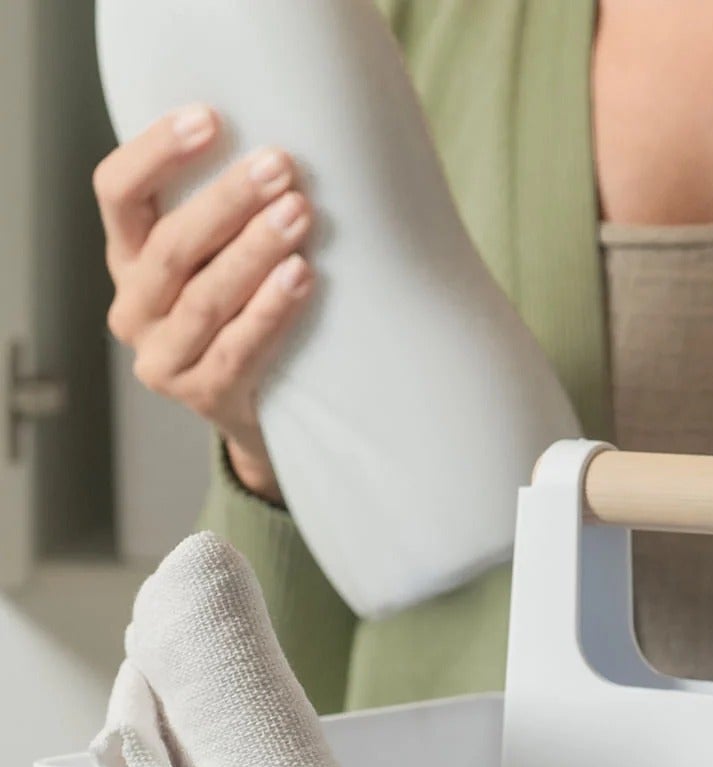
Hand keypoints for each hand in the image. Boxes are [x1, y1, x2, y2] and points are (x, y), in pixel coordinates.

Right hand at [94, 105, 315, 503]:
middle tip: (280, 168)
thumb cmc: (247, 315)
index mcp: (129, 259)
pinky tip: (302, 278)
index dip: (157, 152)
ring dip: (255, 251)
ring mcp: (163, 358)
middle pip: (171, 244)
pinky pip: (238, 349)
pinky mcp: (203, 397)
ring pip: (206, 297)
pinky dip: (271, 310)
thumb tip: (280, 153)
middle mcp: (135, 307)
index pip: (118, 192)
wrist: (262, 410)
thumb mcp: (223, 261)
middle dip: (229, 201)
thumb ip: (228, 218)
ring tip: (299, 215)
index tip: (209, 118)